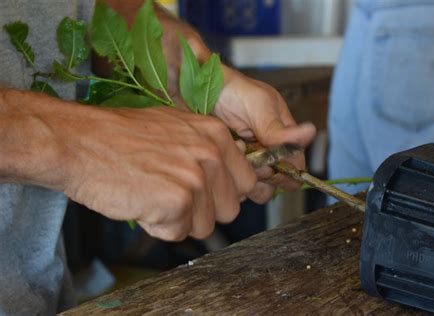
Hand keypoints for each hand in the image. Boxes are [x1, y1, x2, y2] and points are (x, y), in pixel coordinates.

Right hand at [0, 90, 255, 240]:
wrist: (80, 141)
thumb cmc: (120, 137)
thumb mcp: (175, 128)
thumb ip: (207, 150)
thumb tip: (230, 176)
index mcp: (216, 135)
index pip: (246, 182)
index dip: (223, 194)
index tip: (204, 195)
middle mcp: (212, 154)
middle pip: (230, 209)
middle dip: (202, 211)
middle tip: (170, 195)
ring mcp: (196, 178)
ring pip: (205, 226)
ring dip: (179, 220)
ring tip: (151, 195)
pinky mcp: (177, 201)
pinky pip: (178, 233)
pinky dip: (157, 226)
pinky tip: (140, 203)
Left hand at [214, 68, 315, 202]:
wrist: (202, 90)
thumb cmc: (235, 91)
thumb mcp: (259, 107)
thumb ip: (279, 129)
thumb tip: (310, 133)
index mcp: (284, 135)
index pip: (295, 164)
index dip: (287, 170)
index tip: (272, 166)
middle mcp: (269, 150)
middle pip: (279, 179)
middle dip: (268, 176)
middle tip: (254, 164)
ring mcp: (251, 158)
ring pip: (259, 184)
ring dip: (251, 179)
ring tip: (239, 161)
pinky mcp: (233, 164)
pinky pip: (240, 182)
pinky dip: (235, 178)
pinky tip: (227, 162)